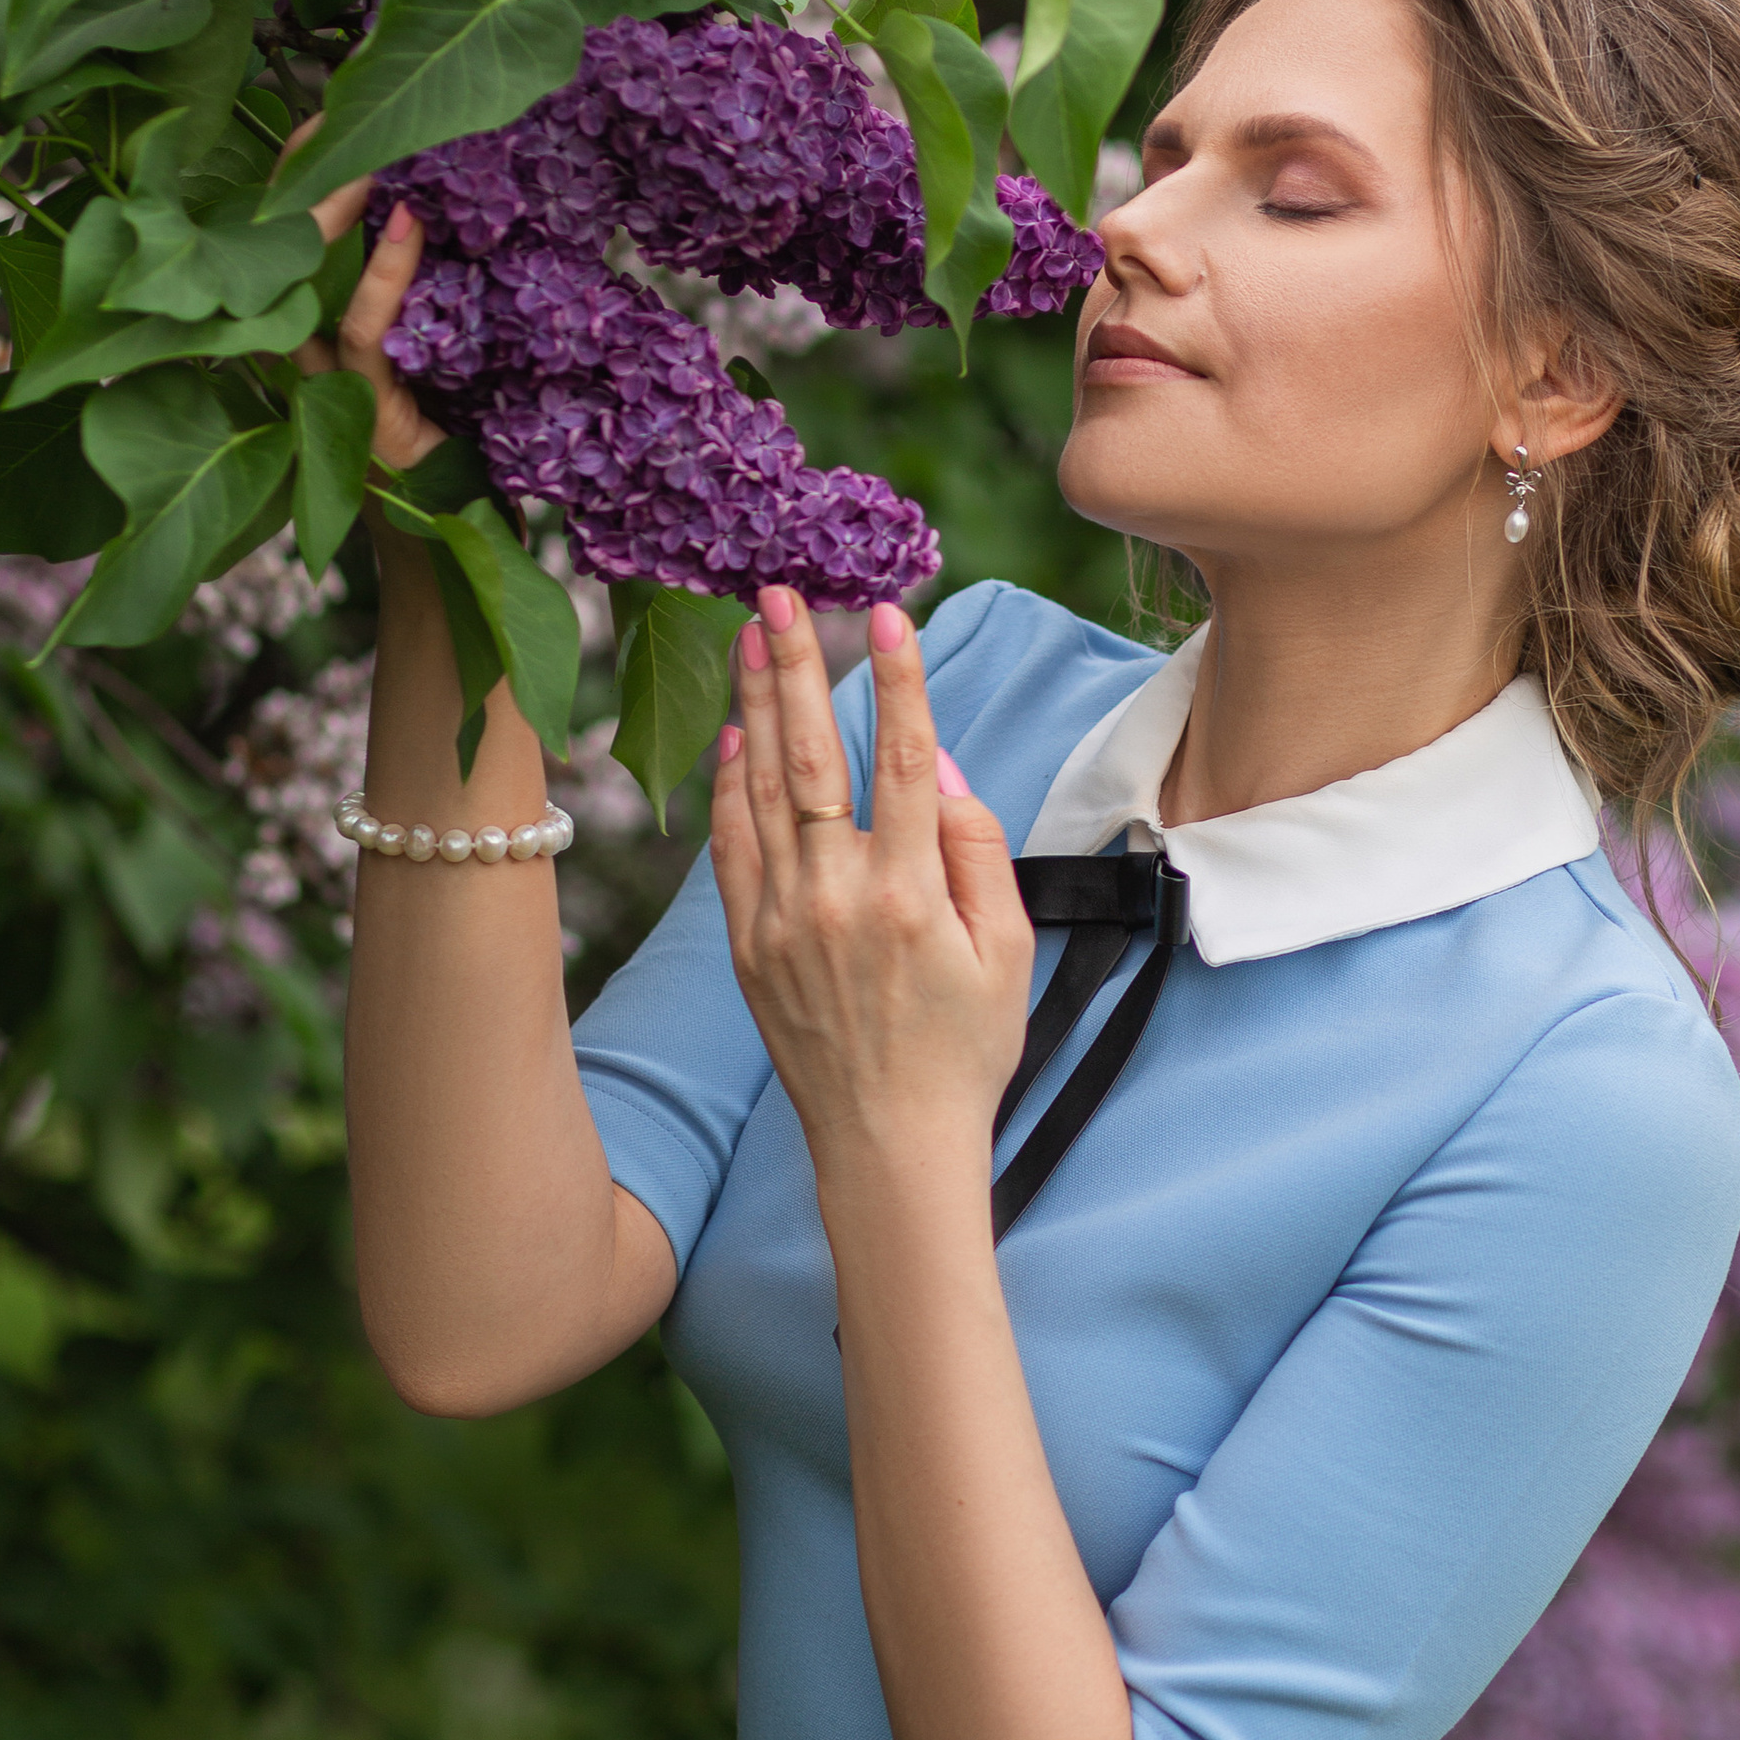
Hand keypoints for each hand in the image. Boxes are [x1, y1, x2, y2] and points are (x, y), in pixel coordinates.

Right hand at [284, 149, 448, 476]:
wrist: (456, 497)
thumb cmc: (445, 400)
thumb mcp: (434, 316)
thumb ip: (425, 265)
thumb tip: (448, 184)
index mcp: (312, 310)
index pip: (290, 223)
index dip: (299, 168)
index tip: (324, 112)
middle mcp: (301, 336)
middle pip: (279, 240)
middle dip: (299, 175)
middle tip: (329, 117)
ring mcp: (321, 372)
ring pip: (309, 280)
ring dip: (335, 214)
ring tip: (371, 163)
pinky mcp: (357, 403)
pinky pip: (362, 331)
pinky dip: (384, 278)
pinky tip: (405, 227)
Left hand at [709, 591, 1033, 1192]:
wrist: (890, 1145)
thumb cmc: (966, 1049)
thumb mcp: (1010, 951)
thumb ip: (979, 851)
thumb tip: (936, 770)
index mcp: (913, 896)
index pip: (903, 760)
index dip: (899, 679)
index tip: (890, 612)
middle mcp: (837, 899)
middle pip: (813, 756)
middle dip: (796, 665)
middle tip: (779, 594)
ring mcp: (782, 922)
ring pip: (763, 790)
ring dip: (755, 704)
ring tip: (749, 636)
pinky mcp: (748, 946)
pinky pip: (731, 849)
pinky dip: (728, 786)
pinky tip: (733, 733)